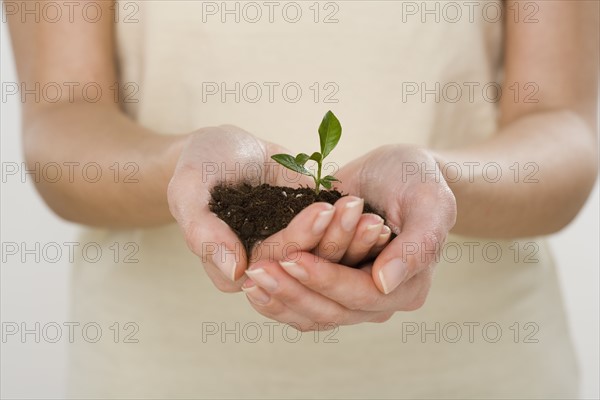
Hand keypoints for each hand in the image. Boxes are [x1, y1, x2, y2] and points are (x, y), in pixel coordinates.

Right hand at [167, 126, 389, 292]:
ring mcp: (290, 249)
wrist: (224, 148)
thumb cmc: (199, 164)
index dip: (299, 238)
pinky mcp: (310, 234)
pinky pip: (333, 236)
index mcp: (234, 266)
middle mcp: (266, 265)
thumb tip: (235, 273)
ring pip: (325, 256)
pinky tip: (375, 213)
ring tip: (374, 214)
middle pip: (305, 262)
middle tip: (361, 212)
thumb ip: (202, 231)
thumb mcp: (189, 190)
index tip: (322, 211)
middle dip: (336, 239)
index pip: (272, 260)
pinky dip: (354, 230)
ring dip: (352, 239)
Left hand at [241, 145, 456, 329]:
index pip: (362, 294)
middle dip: (293, 291)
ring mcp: (352, 297)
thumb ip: (417, 244)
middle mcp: (379, 300)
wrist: (398, 172)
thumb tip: (384, 283)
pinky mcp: (331, 285)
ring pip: (312, 314)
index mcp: (407, 286)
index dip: (326, 279)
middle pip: (332, 311)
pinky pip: (303, 304)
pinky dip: (278, 298)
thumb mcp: (430, 201)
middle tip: (258, 270)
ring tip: (250, 277)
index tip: (293, 258)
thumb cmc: (418, 180)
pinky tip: (251, 284)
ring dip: (279, 299)